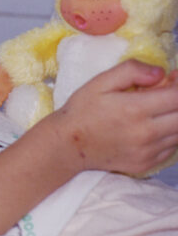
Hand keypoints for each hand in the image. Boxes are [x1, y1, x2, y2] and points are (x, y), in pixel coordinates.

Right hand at [46, 60, 177, 175]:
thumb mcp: (100, 82)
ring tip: (156, 109)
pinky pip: (172, 148)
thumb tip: (160, 73)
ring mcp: (147, 151)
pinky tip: (151, 126)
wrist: (67, 145)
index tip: (173, 78)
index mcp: (135, 109)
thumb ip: (131, 71)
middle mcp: (146, 133)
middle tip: (166, 93)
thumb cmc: (82, 110)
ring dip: (174, 118)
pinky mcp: (146, 164)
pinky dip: (169, 135)